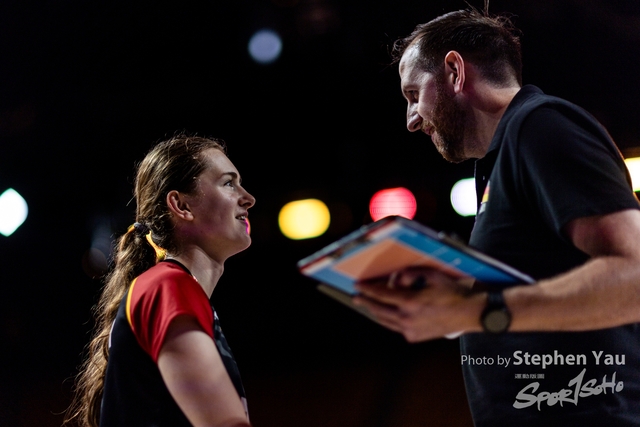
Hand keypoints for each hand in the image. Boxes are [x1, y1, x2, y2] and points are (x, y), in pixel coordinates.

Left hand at [353, 268, 484, 341]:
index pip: (381, 295)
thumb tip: (395, 278)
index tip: (358, 285)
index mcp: (411, 303)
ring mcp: (411, 331)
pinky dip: (390, 319)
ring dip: (375, 312)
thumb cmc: (453, 292)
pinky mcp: (415, 337)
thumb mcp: (431, 276)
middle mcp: (408, 319)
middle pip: (379, 310)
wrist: (470, 313)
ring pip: (386, 321)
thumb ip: (410, 274)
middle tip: (356, 297)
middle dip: (365, 302)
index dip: (368, 289)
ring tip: (367, 305)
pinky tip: (387, 314)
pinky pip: (396, 327)